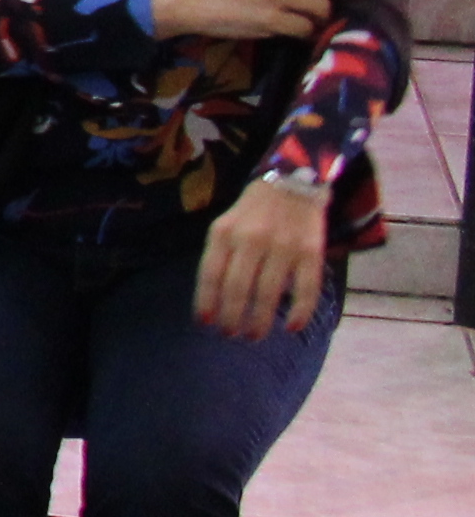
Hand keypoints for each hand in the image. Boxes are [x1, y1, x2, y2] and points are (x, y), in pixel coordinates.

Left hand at [200, 172, 338, 339]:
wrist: (294, 181)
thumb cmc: (253, 212)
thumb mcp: (226, 225)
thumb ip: (219, 256)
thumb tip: (212, 300)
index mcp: (224, 233)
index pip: (210, 275)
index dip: (207, 302)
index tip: (206, 324)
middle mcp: (251, 240)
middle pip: (237, 288)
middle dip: (232, 317)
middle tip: (231, 334)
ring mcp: (283, 246)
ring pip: (268, 293)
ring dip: (260, 320)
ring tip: (254, 335)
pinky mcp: (311, 252)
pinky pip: (306, 288)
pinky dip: (300, 312)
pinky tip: (292, 327)